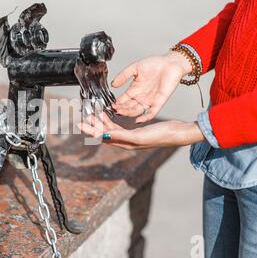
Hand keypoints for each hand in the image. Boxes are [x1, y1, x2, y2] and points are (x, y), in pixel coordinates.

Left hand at [78, 113, 203, 149]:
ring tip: (93, 113)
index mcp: (124, 144)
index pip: (102, 137)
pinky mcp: (135, 131)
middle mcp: (125, 142)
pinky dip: (111, 120)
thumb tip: (102, 135)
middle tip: (85, 115)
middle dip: (93, 125)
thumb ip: (119, 136)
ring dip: (101, 122)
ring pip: (110, 129)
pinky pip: (118, 126)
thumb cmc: (160, 135)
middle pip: (104, 133)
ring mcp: (130, 137)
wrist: (176, 132)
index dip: (90, 131)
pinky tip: (108, 114)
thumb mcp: (138, 136)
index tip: (80, 124)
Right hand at [112, 51, 191, 122]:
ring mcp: (150, 100)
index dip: (118, 103)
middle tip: (115, 110)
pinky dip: (145, 118)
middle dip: (122, 109)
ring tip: (122, 113)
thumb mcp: (135, 68)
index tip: (111, 105)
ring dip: (129, 113)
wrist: (171, 63)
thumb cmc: (156, 63)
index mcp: (136, 89)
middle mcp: (142, 96)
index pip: (124, 99)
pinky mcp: (159, 102)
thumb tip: (113, 84)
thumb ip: (123, 76)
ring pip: (138, 111)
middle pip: (129, 107)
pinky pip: (152, 113)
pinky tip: (138, 120)